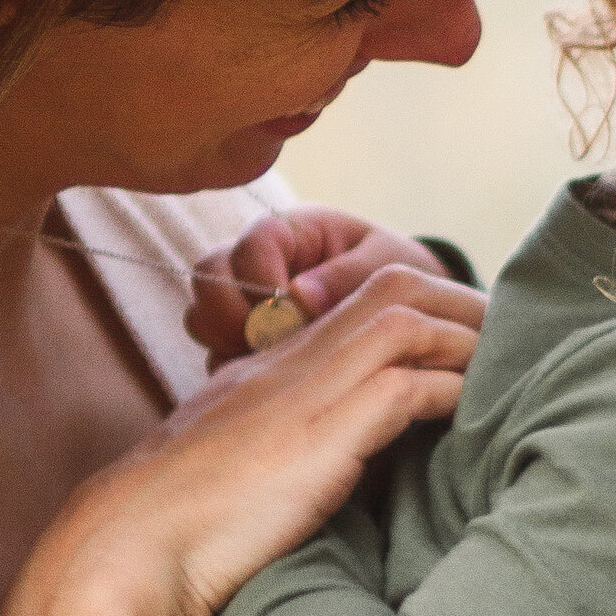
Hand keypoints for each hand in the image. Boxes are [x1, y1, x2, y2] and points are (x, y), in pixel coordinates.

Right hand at [0, 269, 480, 615]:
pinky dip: (453, 390)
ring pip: (410, 320)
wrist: (129, 549)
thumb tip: (317, 467)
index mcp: (265, 367)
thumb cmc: (170, 530)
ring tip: (513, 362)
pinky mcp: (324, 432)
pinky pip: (410, 385)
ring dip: (468, 338)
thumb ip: (270, 449)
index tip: (460, 335)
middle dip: (458, 302)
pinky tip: (477, 412)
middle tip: (509, 334)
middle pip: (392, 287)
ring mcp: (307, 391)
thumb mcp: (226, 469)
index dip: (417, 308)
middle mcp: (288, 362)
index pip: (355, 305)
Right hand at [186, 209, 472, 365]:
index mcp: (292, 232)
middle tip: (265, 342)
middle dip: (228, 311)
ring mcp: (247, 307)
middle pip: (209, 276)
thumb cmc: (403, 275)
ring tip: (266, 364)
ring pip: (203, 316)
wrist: (413, 311)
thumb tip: (298, 296)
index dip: (261, 278)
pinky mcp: (246, 344)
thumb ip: (349, 276)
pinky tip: (269, 383)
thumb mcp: (388, 266)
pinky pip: (217, 355)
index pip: (251, 245)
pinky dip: (233, 371)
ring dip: (225, 342)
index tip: (290, 311)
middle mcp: (259, 265)